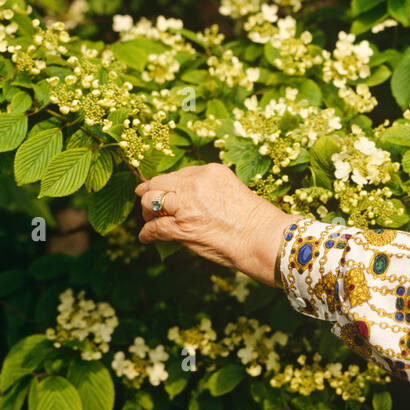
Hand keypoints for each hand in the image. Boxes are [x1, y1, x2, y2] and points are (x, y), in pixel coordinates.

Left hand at [135, 163, 297, 285]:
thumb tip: (185, 200)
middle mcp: (196, 183)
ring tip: (148, 219)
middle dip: (150, 193)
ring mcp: (187, 204)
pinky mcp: (181, 227)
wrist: (262, 238)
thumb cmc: (253, 220)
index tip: (162, 191)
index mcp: (210, 171)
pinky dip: (147, 233)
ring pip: (151, 201)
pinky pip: (155, 227)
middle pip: (159, 183)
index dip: (168, 184)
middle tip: (147, 205)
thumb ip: (208, 190)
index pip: (179, 173)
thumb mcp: (231, 190)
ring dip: (146, 211)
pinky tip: (146, 237)